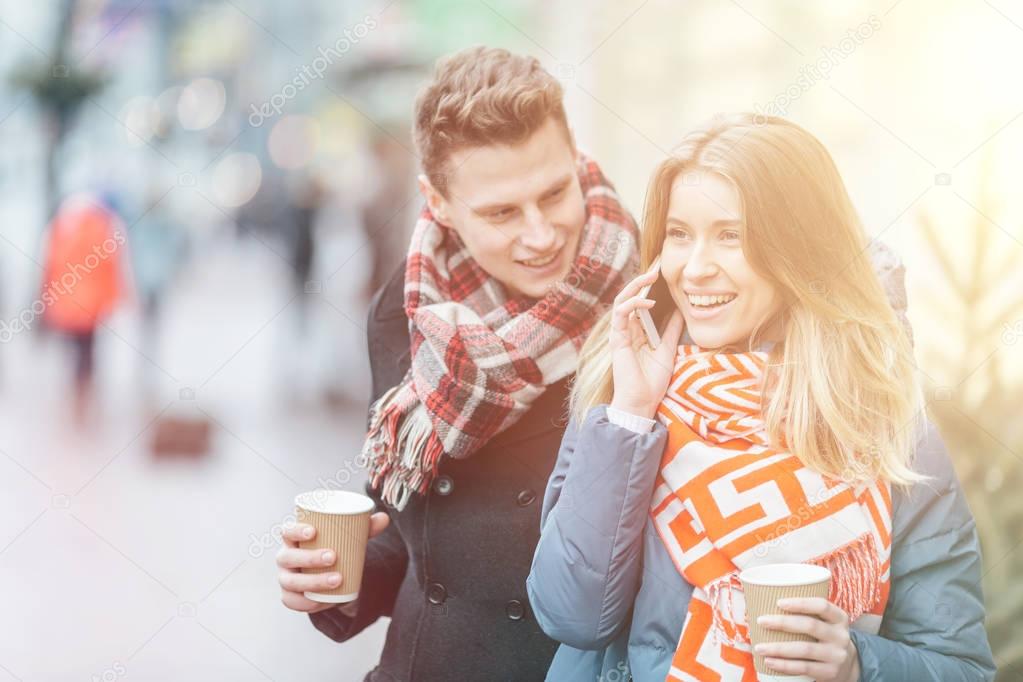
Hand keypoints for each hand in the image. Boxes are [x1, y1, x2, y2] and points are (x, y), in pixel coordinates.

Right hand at [277, 512, 389, 614]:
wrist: (328, 573)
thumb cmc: (334, 548)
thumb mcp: (349, 538)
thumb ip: (365, 527)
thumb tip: (384, 518)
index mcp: (294, 538)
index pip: (286, 531)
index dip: (295, 530)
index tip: (313, 531)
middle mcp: (285, 557)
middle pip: (288, 557)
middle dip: (309, 557)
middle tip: (333, 557)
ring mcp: (285, 578)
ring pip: (291, 582)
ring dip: (313, 581)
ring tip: (337, 580)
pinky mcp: (289, 596)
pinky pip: (292, 602)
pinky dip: (306, 603)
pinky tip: (322, 601)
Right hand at [608, 269, 684, 419]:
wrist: (642, 403)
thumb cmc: (652, 382)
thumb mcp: (667, 350)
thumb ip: (670, 331)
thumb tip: (680, 312)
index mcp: (636, 333)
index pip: (639, 303)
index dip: (647, 287)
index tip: (661, 273)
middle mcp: (626, 331)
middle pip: (629, 298)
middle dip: (641, 281)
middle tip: (656, 267)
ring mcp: (620, 334)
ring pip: (622, 301)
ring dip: (635, 286)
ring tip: (651, 275)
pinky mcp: (617, 339)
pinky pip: (621, 314)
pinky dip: (633, 304)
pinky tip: (648, 301)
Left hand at [754, 597, 859, 681]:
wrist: (847, 665)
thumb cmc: (824, 636)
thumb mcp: (824, 622)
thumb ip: (805, 612)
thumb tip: (763, 602)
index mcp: (839, 618)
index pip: (822, 606)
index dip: (801, 603)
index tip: (778, 602)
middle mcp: (841, 636)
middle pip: (810, 626)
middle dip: (783, 623)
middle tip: (761, 621)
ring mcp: (837, 655)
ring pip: (805, 649)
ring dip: (778, 648)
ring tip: (759, 647)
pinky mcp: (830, 672)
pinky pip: (804, 668)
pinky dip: (784, 665)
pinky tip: (769, 661)